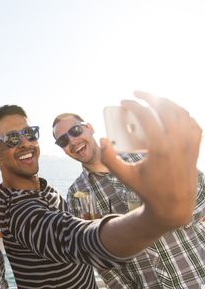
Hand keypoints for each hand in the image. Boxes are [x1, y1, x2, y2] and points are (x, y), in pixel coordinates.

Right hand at [100, 91, 201, 228]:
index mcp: (160, 147)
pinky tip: (169, 112)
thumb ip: (109, 159)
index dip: (133, 104)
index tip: (124, 101)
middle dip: (148, 96)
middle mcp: (178, 141)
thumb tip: (102, 139)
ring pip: (179, 110)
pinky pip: (189, 120)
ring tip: (150, 100)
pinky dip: (179, 111)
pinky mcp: (195, 145)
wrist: (174, 204)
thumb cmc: (147, 189)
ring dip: (164, 101)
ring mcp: (189, 142)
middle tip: (136, 94)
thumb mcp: (124, 176)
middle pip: (164, 107)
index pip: (146, 115)